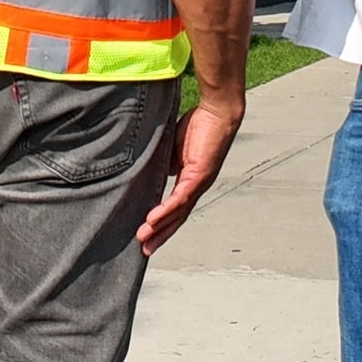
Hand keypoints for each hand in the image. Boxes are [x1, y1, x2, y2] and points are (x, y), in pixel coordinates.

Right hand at [135, 99, 243, 255]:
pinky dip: (166, 211)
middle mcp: (197, 187)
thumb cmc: (200, 124)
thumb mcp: (177, 147)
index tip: (148, 235)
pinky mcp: (199, 175)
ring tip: (143, 240)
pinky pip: (179, 197)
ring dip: (160, 228)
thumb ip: (169, 162)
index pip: (176, 208)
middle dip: (161, 235)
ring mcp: (199, 183)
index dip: (163, 223)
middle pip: (177, 217)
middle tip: (145, 250)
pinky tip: (152, 220)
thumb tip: (160, 174)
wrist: (218, 111)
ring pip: (177, 212)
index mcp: (191, 181)